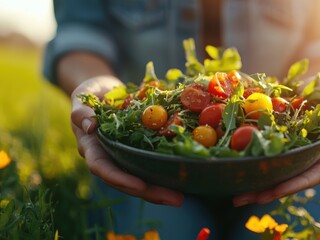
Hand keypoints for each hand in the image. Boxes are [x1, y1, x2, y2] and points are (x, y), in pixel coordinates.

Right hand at [70, 75, 183, 206]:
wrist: (103, 91)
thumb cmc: (90, 94)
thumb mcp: (83, 98)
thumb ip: (81, 111)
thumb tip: (90, 125)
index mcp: (92, 147)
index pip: (102, 168)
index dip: (120, 179)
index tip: (140, 185)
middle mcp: (107, 157)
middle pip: (126, 182)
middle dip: (149, 192)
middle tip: (176, 199)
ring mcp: (122, 156)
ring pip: (139, 179)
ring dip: (159, 190)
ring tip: (181, 197)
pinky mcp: (136, 151)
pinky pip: (149, 167)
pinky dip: (163, 175)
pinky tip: (182, 180)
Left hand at [232, 74, 319, 206]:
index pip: (319, 171)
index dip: (298, 182)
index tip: (277, 190)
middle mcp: (319, 156)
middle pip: (296, 180)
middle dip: (271, 191)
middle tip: (246, 198)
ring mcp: (302, 153)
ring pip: (282, 174)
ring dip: (260, 187)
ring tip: (237, 197)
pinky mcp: (288, 147)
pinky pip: (273, 159)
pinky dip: (257, 167)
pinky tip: (238, 174)